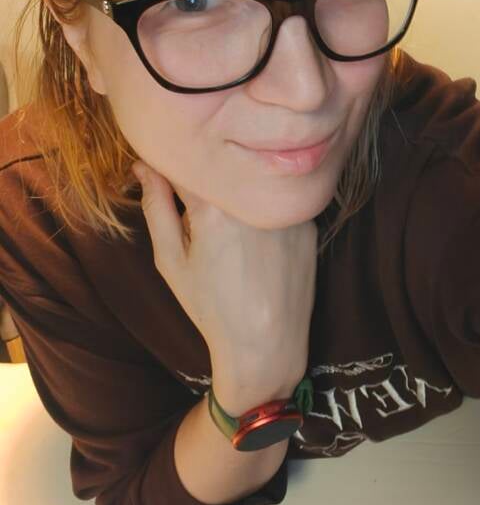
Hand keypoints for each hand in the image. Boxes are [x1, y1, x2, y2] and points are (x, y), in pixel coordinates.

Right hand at [132, 161, 317, 413]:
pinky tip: (258, 245)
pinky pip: (277, 202)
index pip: (187, 161)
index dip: (170, 163)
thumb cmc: (212, 306)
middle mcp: (255, 200)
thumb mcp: (171, 260)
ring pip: (253, 183)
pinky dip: (264, 211)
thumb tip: (145, 167)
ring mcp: (287, 209)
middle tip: (195, 206)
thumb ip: (156, 206)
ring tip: (231, 234)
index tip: (162, 171)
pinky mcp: (309, 222)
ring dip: (238, 193)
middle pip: (224, 169)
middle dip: (205, 179)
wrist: (267, 343)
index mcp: (214, 206)